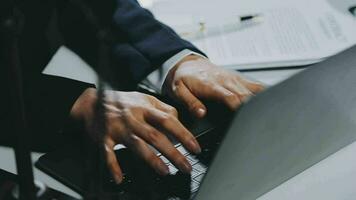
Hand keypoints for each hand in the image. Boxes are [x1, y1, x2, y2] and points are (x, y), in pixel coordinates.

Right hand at [71, 88, 200, 183]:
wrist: (92, 102)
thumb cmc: (122, 102)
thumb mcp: (144, 98)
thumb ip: (162, 107)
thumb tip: (178, 119)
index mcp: (145, 108)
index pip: (168, 120)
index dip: (183, 134)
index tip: (195, 147)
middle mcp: (133, 118)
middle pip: (156, 136)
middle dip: (173, 152)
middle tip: (185, 166)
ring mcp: (118, 128)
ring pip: (137, 145)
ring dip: (152, 159)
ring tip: (165, 171)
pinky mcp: (104, 137)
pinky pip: (108, 153)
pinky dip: (113, 166)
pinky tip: (119, 178)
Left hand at [163, 55, 264, 117]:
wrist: (188, 64)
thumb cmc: (184, 79)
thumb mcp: (179, 91)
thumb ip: (190, 102)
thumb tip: (201, 113)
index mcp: (211, 85)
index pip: (229, 97)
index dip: (239, 107)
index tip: (245, 118)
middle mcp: (225, 81)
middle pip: (244, 95)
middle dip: (253, 109)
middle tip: (261, 123)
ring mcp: (234, 79)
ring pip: (252, 91)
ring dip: (261, 102)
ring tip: (271, 115)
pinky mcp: (239, 79)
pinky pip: (255, 85)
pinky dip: (265, 92)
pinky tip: (273, 101)